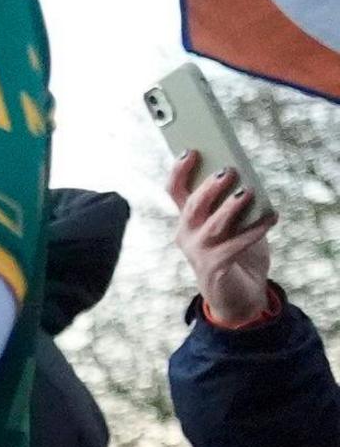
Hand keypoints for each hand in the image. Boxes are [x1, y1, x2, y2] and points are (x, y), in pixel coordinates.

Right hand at [169, 152, 278, 327]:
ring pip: (212, 225)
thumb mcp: (231, 225)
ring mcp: (198, 252)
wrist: (237, 296)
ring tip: (247, 192)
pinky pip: (237, 244)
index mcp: (187, 220)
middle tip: (229, 171)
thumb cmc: (235, 254)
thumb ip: (233, 206)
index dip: (179, 170)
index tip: (191, 150)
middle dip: (210, 187)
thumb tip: (248, 182)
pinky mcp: (214, 267)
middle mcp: (186, 235)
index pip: (175, 190)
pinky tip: (271, 218)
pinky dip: (255, 230)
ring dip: (231, 207)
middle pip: (192, 206)